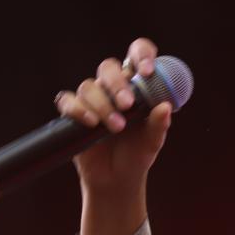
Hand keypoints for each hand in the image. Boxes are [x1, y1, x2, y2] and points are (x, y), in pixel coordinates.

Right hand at [54, 37, 171, 196]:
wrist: (116, 179)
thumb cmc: (138, 154)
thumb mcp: (153, 141)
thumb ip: (159, 124)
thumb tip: (165, 107)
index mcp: (136, 85)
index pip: (137, 54)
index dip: (141, 55)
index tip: (146, 71)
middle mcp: (112, 88)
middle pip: (108, 67)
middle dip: (117, 84)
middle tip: (127, 105)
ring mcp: (92, 100)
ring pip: (89, 86)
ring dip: (102, 105)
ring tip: (116, 127)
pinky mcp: (73, 115)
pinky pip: (68, 102)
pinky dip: (78, 110)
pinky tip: (91, 124)